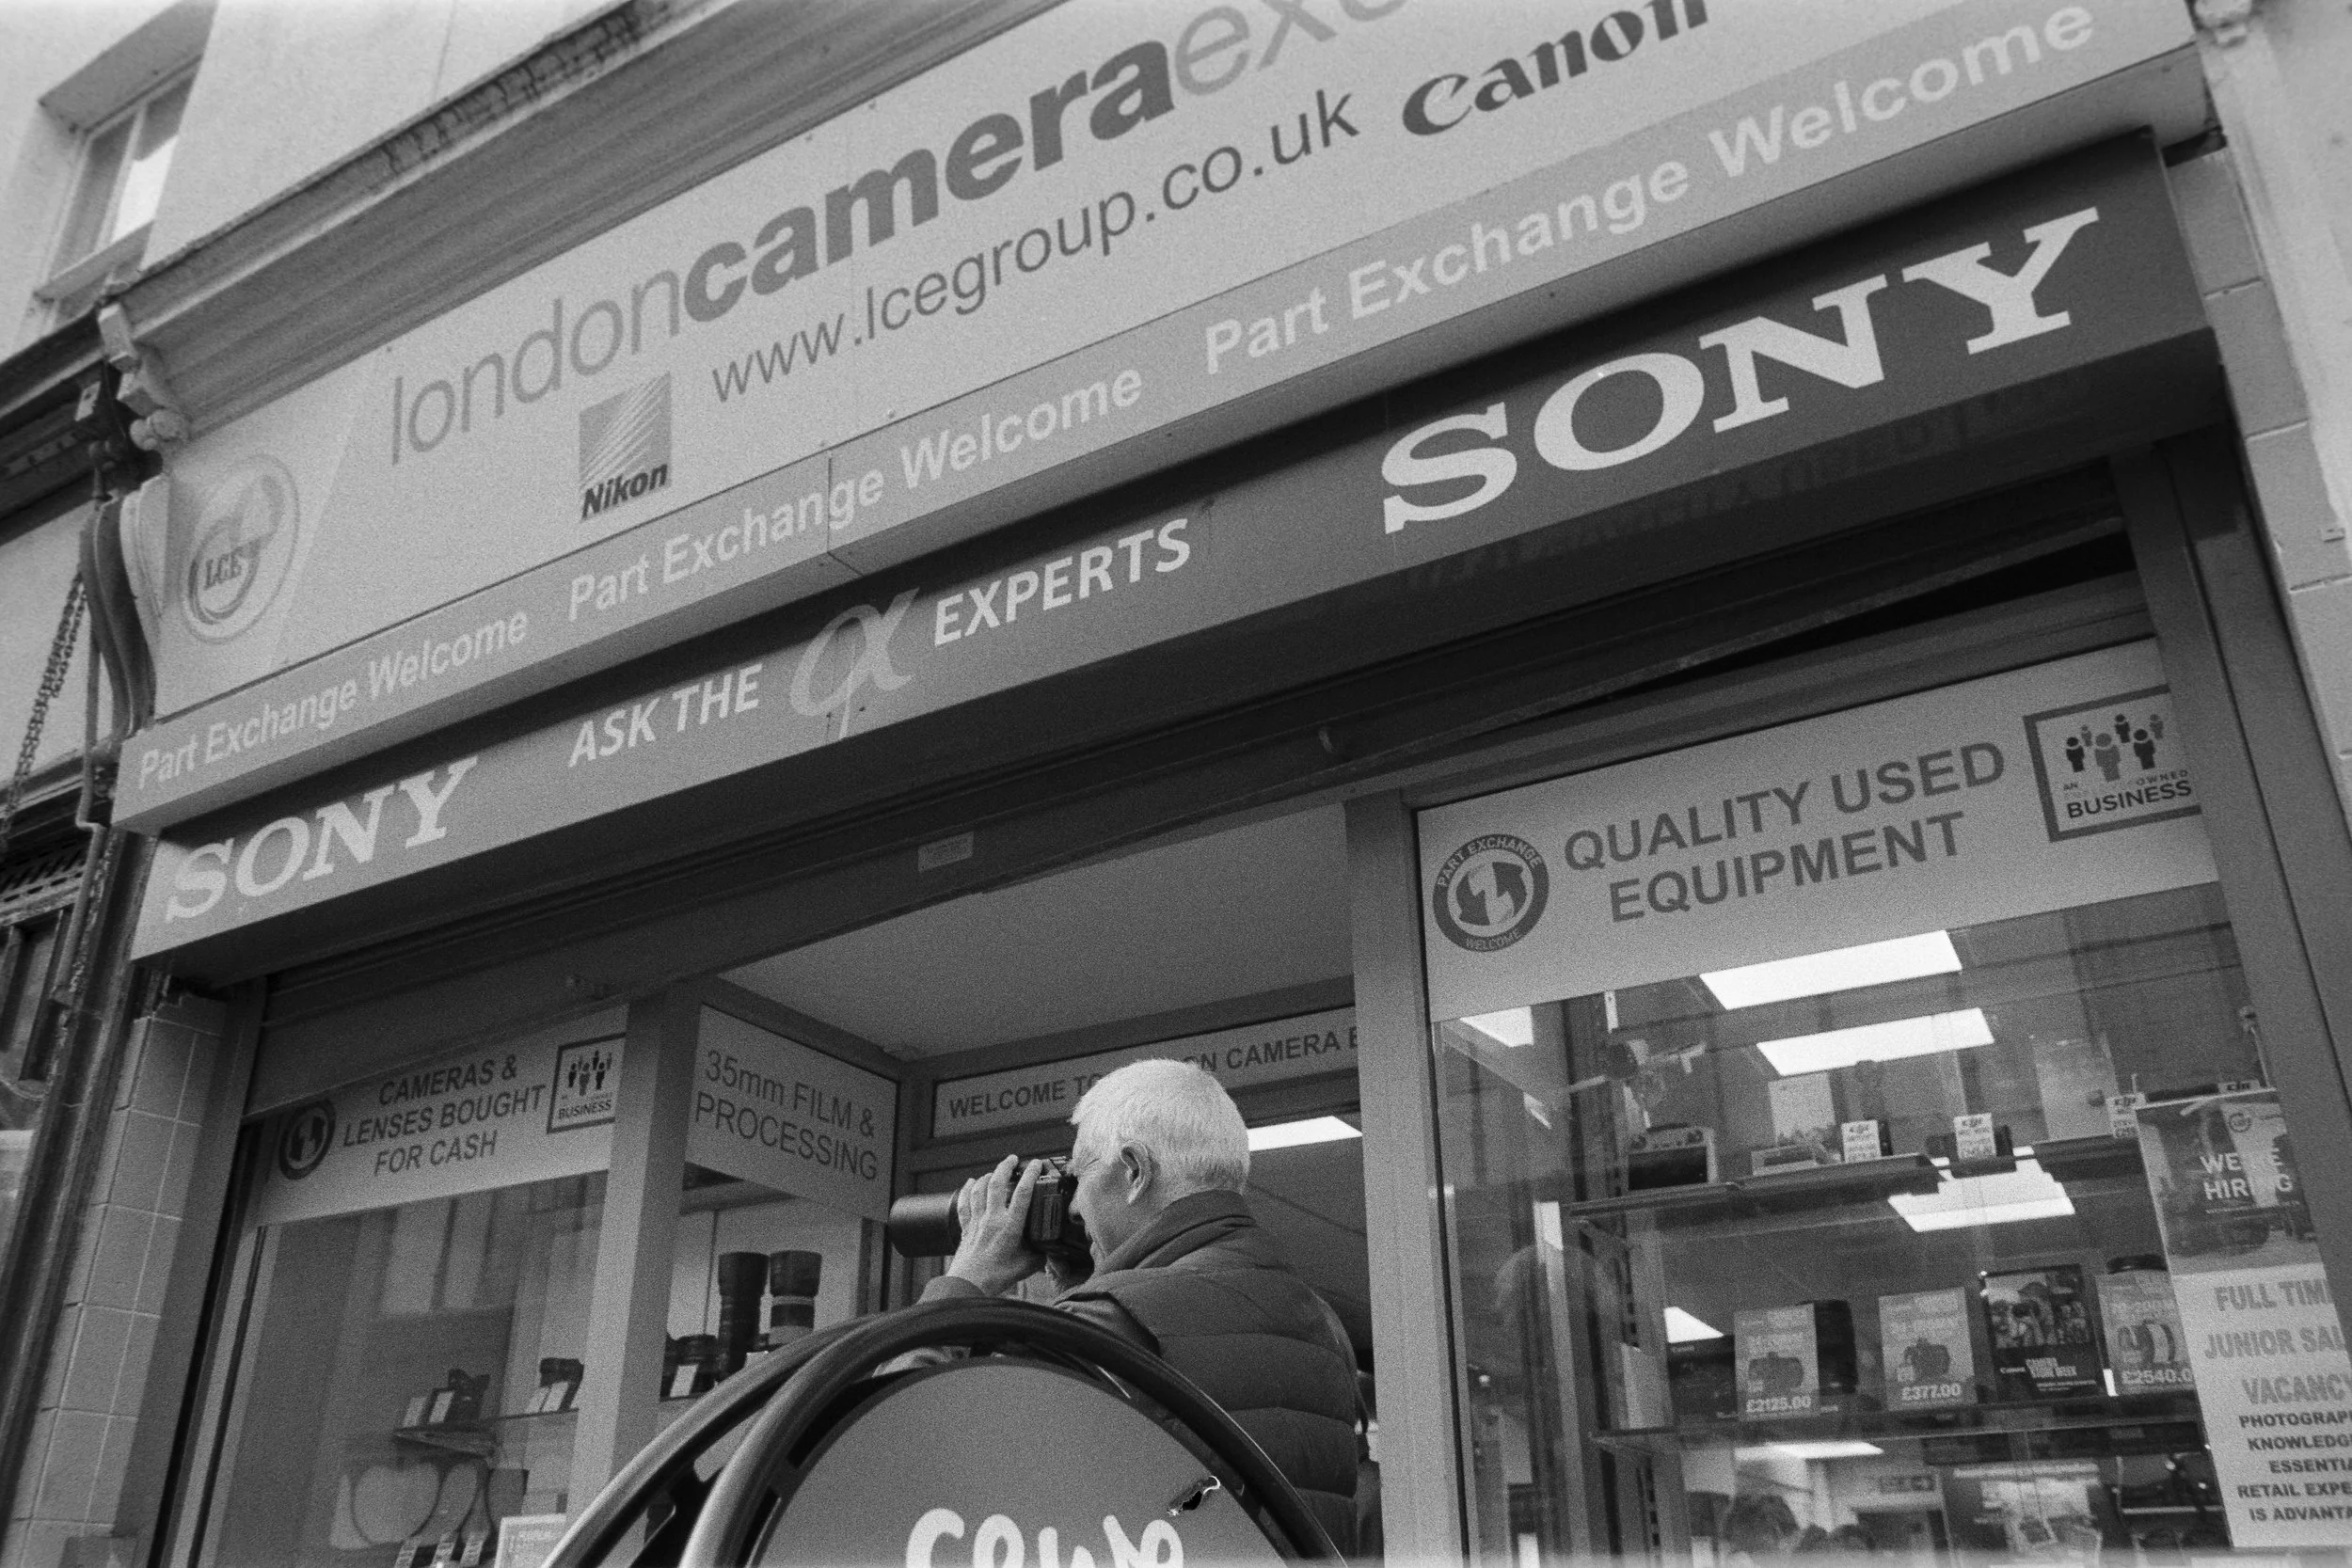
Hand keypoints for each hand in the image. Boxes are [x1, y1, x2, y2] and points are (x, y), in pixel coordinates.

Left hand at [943, 1156, 1043, 1296]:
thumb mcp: (1026, 1266)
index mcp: (1010, 1227)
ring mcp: (977, 1221)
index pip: (1023, 1193)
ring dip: (987, 1176)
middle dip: (1005, 1167)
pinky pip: (964, 1203)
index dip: (1031, 1175)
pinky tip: (970, 1183)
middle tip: (1013, 1159)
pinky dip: (967, 1190)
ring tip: (995, 1171)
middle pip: (997, 1184)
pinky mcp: (966, 1227)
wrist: (968, 1284)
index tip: (1037, 1164)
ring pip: (979, 1189)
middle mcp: (992, 1219)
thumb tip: (1051, 1250)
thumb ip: (1040, 1256)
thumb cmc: (996, 1277)